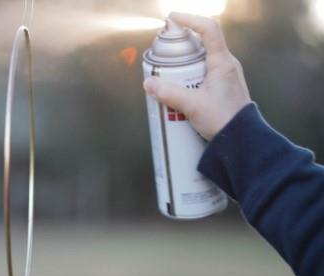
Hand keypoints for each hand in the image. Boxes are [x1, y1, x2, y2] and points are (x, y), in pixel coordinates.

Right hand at [143, 12, 251, 140]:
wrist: (241, 140)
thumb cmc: (225, 120)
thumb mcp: (192, 106)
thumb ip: (169, 93)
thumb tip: (149, 83)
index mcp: (223, 62)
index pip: (209, 29)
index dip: (190, 19)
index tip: (173, 18)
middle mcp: (226, 65)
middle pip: (200, 44)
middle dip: (179, 46)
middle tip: (163, 53)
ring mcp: (224, 77)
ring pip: (200, 61)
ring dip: (182, 64)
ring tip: (167, 76)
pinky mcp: (220, 88)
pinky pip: (201, 75)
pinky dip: (188, 77)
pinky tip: (178, 90)